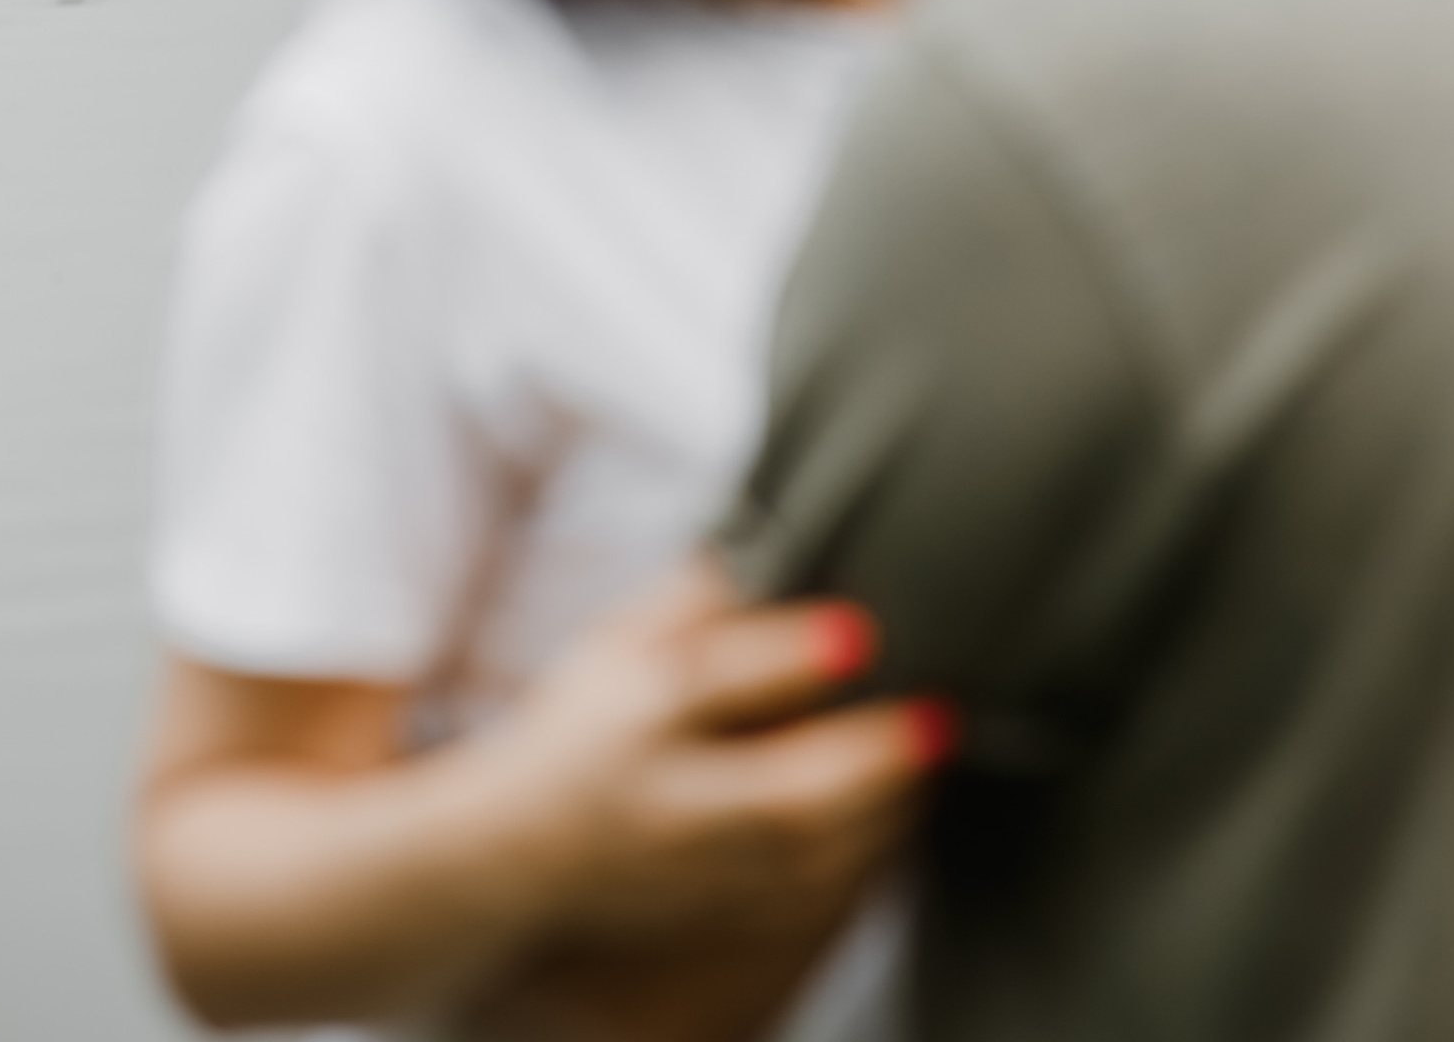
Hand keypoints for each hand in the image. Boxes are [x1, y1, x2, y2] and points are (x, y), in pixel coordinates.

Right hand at [476, 557, 949, 958]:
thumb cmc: (580, 727)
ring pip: (801, 859)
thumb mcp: (612, 644)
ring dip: (881, 815)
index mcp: (635, 714)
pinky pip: (799, 899)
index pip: (712, 684)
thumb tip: (769, 541)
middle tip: (941, 720)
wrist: (511, 857)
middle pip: (775, 799)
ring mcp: (689, 870)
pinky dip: (858, 860)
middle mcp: (664, 801)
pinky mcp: (710, 912)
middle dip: (868, 767)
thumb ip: (689, 600)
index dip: (788, 660)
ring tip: (934, 759)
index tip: (861, 633)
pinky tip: (899, 816)